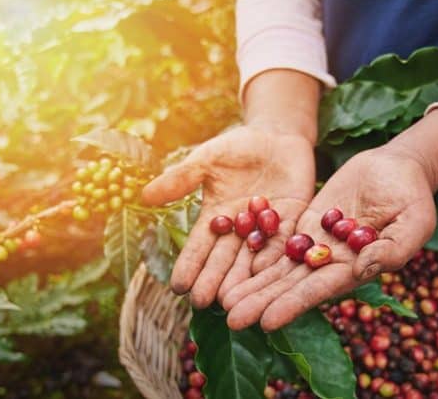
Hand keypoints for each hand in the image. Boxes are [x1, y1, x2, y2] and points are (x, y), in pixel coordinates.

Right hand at [141, 124, 315, 308]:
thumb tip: (144, 196)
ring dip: (242, 279)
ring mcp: (267, 227)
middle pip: (225, 259)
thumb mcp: (206, 160)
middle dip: (213, 280)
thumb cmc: (237, 146)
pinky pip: (284, 241)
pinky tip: (266, 274)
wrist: (277, 134)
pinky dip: (275, 257)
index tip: (178, 286)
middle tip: (203, 303)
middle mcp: (240, 229)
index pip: (200, 246)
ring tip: (232, 300)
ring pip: (253, 258)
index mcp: (216, 217)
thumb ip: (180, 179)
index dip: (189, 265)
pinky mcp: (293, 221)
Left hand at [222, 146, 436, 330]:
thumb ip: (393, 250)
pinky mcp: (307, 223)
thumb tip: (363, 269)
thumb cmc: (413, 197)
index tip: (266, 321)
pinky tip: (233, 264)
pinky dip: (257, 251)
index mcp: (355, 269)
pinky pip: (279, 239)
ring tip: (223, 300)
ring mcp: (317, 243)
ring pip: (279, 267)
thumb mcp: (414, 223)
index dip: (292, 305)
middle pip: (290, 285)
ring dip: (253, 283)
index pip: (318, 291)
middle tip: (231, 317)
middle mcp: (331, 262)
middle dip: (262, 301)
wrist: (398, 167)